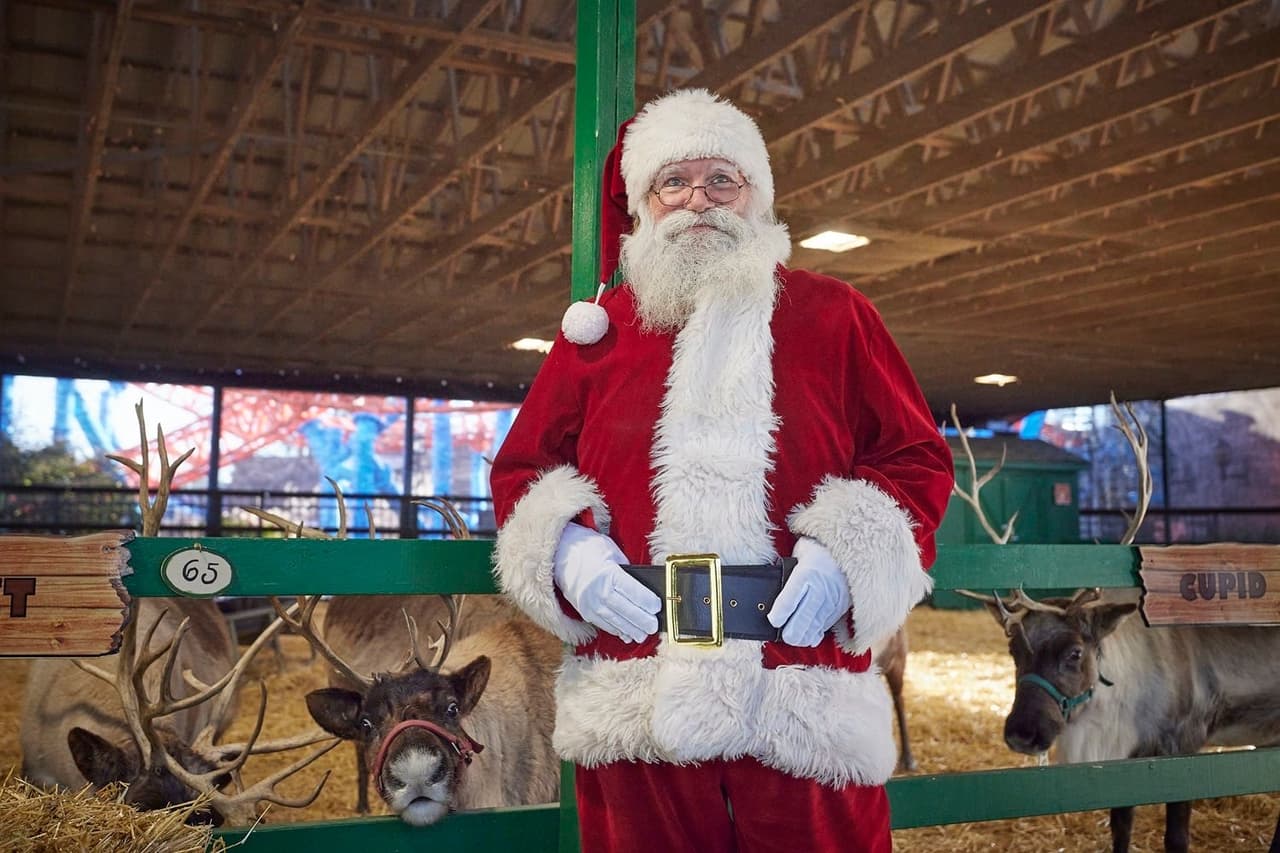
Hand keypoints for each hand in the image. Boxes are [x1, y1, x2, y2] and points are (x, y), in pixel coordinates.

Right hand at [553, 523, 660, 642]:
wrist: (560, 553)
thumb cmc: (589, 549)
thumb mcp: (612, 551)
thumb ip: (626, 570)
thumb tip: (643, 588)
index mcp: (607, 573)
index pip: (632, 591)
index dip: (647, 601)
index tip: (658, 607)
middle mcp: (597, 590)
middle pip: (625, 609)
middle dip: (641, 620)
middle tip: (654, 626)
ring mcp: (589, 602)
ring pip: (614, 620)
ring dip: (630, 629)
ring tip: (643, 635)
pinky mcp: (583, 610)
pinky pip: (602, 623)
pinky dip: (616, 630)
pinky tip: (626, 634)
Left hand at [767, 537, 851, 646]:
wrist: (850, 549)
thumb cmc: (817, 552)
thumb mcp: (798, 555)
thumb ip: (788, 571)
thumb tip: (771, 589)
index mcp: (806, 573)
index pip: (788, 602)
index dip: (777, 616)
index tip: (772, 621)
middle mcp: (820, 589)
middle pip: (801, 621)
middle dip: (789, 633)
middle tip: (783, 634)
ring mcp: (832, 600)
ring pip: (813, 628)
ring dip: (802, 637)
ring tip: (794, 637)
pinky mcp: (840, 607)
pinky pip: (825, 626)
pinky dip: (815, 633)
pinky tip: (809, 635)